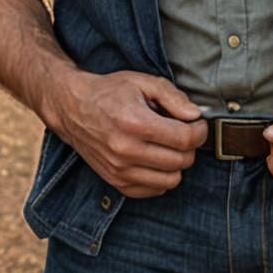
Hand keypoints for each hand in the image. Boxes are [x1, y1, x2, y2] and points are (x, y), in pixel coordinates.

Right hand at [49, 70, 207, 198]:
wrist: (73, 108)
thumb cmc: (109, 91)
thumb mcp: (142, 82)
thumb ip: (172, 96)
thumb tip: (195, 115)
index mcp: (135, 123)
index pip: (184, 139)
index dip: (199, 130)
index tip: (197, 123)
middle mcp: (126, 151)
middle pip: (181, 161)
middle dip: (190, 145)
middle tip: (183, 130)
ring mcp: (119, 170)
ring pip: (171, 180)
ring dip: (177, 163)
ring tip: (168, 144)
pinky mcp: (116, 182)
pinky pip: (154, 190)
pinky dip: (161, 176)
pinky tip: (155, 157)